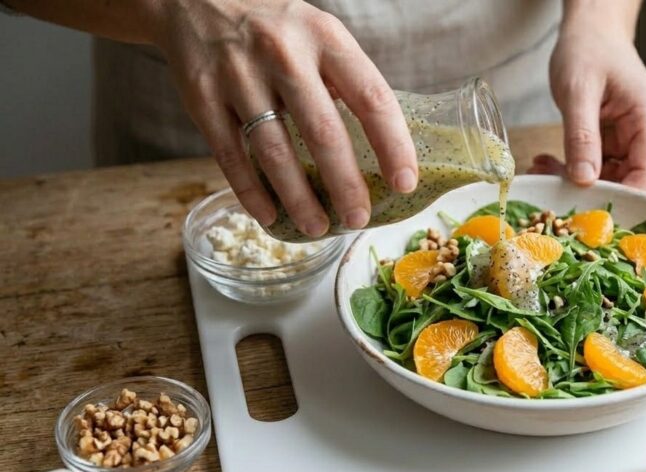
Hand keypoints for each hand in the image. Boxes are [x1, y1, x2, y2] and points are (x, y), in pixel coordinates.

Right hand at [152, 0, 417, 234]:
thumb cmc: (276, 29)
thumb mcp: (319, 37)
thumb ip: (346, 82)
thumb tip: (383, 149)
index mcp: (325, 38)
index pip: (371, 97)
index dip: (393, 145)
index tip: (404, 184)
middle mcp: (283, 53)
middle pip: (323, 132)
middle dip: (345, 184)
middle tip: (358, 218)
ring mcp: (238, 74)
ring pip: (274, 151)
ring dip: (298, 198)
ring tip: (318, 228)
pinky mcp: (201, 95)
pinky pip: (230, 154)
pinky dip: (251, 192)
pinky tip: (270, 215)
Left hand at [532, 18, 645, 189]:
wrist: (590, 31)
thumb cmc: (590, 49)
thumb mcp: (579, 92)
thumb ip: (582, 137)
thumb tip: (584, 179)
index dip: (620, 196)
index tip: (584, 202)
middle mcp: (645, 137)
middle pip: (627, 184)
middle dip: (589, 190)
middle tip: (551, 186)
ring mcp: (629, 141)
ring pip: (606, 179)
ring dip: (574, 181)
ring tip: (542, 170)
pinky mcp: (611, 143)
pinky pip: (593, 167)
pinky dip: (570, 168)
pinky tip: (547, 162)